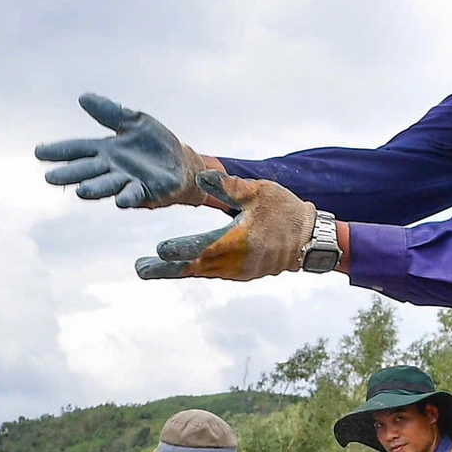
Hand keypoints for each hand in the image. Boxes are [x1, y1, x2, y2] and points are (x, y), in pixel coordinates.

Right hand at [35, 93, 213, 209]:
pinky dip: (126, 197)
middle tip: (49, 178)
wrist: (181, 162)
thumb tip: (82, 97)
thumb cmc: (155, 143)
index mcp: (105, 150)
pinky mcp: (144, 191)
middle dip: (69, 174)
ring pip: (106, 185)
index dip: (59, 151)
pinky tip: (118, 200)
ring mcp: (126, 181)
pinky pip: (133, 194)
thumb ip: (109, 112)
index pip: (78, 149)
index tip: (38, 152)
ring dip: (93, 188)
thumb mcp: (133, 121)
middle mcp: (111, 168)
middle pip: (86, 170)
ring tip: (80, 191)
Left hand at [136, 173, 315, 281]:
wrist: (311, 238)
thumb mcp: (258, 191)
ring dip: (177, 271)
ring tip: (151, 270)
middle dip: (167, 269)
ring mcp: (239, 271)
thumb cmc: (284, 210)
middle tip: (141, 269)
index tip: (159, 251)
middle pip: (196, 267)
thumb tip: (200, 178)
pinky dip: (195, 270)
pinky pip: (213, 273)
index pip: (204, 247)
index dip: (181, 250)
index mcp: (239, 241)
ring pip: (202, 272)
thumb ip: (228, 186)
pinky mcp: (242, 274)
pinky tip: (179, 267)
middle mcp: (236, 262)